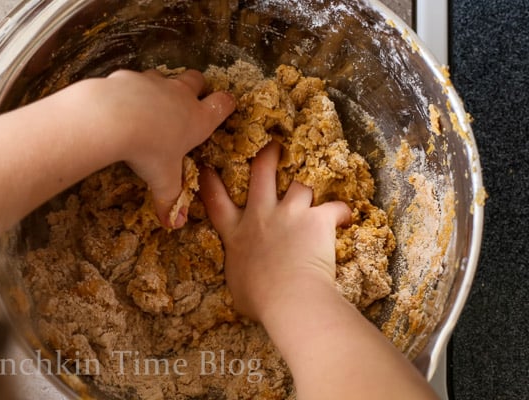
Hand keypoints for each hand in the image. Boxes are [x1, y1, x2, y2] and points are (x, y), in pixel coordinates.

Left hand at [67, 69, 234, 227]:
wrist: (113, 119)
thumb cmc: (149, 150)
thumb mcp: (162, 181)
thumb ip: (170, 201)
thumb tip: (175, 225)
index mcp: (198, 119)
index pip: (223, 104)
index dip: (226, 104)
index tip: (225, 107)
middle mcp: (180, 95)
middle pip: (197, 79)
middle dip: (196, 87)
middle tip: (188, 102)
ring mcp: (155, 82)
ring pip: (165, 77)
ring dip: (162, 87)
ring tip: (151, 106)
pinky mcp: (129, 77)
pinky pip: (134, 79)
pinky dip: (130, 90)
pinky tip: (120, 105)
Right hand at [199, 141, 350, 320]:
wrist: (289, 299)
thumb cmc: (259, 300)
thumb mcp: (237, 286)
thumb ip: (239, 271)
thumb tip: (243, 277)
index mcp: (237, 233)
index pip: (216, 201)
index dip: (211, 181)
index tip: (208, 165)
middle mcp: (260, 215)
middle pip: (261, 172)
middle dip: (267, 155)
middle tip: (274, 146)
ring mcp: (289, 214)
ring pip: (300, 184)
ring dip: (308, 186)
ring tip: (316, 188)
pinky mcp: (316, 219)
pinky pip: (334, 208)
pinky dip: (341, 212)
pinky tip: (345, 216)